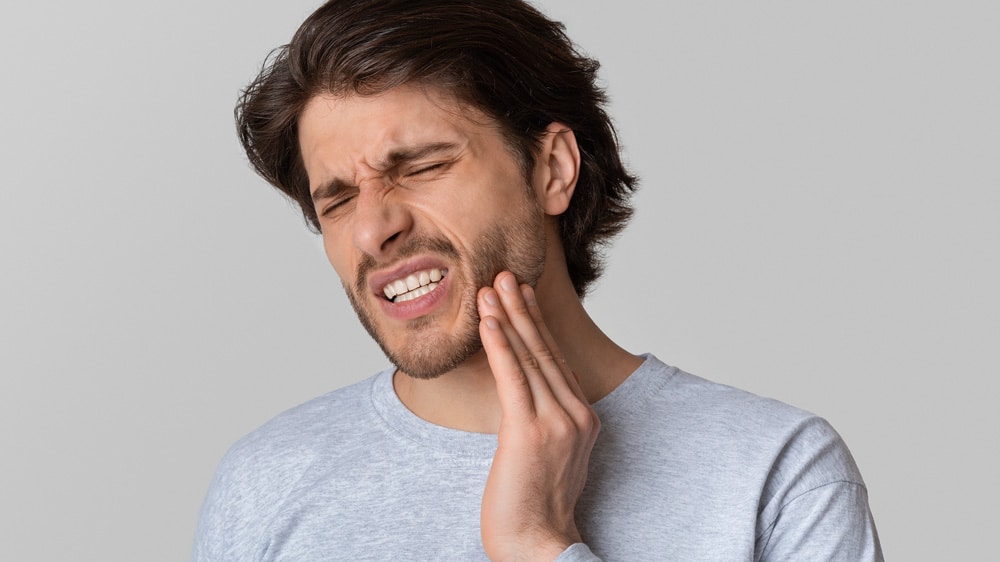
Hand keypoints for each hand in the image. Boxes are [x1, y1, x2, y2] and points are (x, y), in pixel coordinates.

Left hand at [477, 271, 600, 560]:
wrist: (538, 545)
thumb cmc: (534, 507)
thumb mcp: (547, 455)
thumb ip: (543, 422)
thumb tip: (521, 398)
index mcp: (583, 418)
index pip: (555, 360)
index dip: (536, 325)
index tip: (521, 296)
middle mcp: (576, 414)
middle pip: (545, 351)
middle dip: (523, 310)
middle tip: (505, 275)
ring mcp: (557, 422)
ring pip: (530, 358)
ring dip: (508, 317)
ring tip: (492, 287)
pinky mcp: (530, 432)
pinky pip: (513, 377)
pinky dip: (500, 344)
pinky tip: (488, 320)